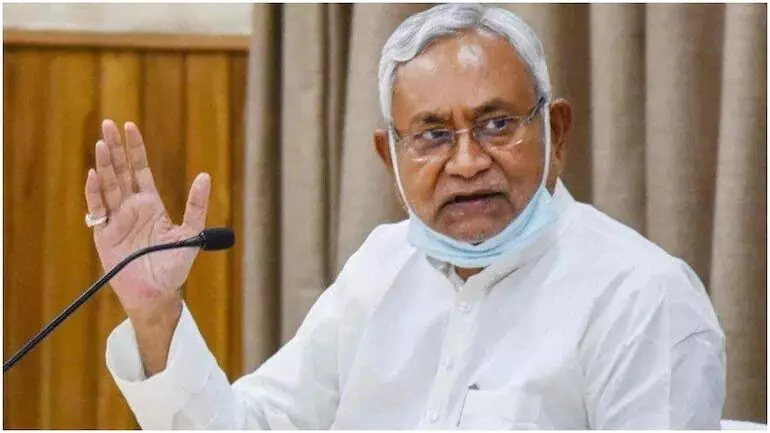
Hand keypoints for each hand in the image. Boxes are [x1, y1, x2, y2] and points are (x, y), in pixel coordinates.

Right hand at [84, 119, 210, 316]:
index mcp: (150, 204)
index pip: (139, 169)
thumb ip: (197, 205)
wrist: (157, 293)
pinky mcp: (103, 235)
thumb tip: (205, 176)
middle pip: (120, 172)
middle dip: (115, 148)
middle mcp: (130, 208)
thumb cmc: (174, 266)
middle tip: (108, 124)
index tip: (129, 126)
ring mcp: (115, 220)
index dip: (135, 148)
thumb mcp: (191, 233)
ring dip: (104, 165)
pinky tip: (95, 174)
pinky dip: (95, 193)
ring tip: (102, 144)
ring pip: (108, 186)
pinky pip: (98, 210)